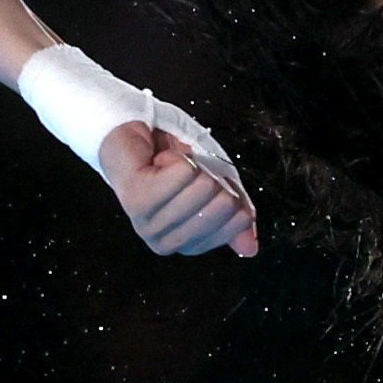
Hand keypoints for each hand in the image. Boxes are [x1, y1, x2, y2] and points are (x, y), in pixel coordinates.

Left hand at [97, 117, 257, 257]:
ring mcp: (149, 225)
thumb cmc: (174, 163)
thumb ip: (234, 217)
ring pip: (203, 187)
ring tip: (169, 167)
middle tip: (187, 174)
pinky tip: (158, 162)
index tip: (205, 183)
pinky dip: (177, 157)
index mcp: (186, 243)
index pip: (235, 223)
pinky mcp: (137, 201)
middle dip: (213, 177)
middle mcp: (165, 242)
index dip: (230, 193)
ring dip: (192, 165)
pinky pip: (182, 173)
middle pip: (224, 205)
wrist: (131, 135)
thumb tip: (252, 248)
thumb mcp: (214, 188)